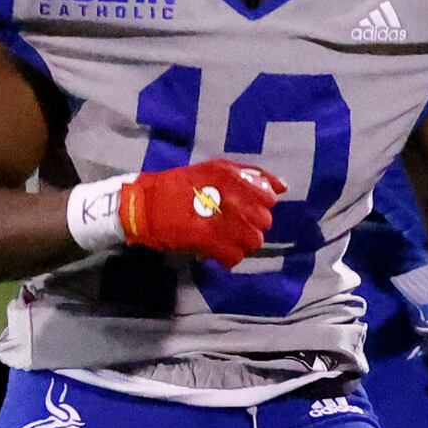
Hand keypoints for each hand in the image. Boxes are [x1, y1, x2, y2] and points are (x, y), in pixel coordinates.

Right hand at [120, 159, 285, 269]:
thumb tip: (282, 186)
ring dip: (241, 243)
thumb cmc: (179, 186)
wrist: (144, 205)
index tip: (245, 211)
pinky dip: (228, 258)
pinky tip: (217, 253)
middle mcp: (229, 194)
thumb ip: (250, 175)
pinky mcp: (207, 238)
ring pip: (253, 240)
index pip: (268, 196)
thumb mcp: (214, 170)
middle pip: (263, 221)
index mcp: (231, 174)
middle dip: (251, 227)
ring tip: (225, 240)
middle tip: (232, 228)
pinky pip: (235, 255)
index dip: (259, 206)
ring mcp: (220, 218)